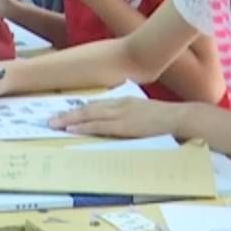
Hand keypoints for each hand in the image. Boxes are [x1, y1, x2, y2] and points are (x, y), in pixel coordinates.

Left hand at [50, 97, 181, 138]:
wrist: (180, 119)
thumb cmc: (167, 120)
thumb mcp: (146, 114)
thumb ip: (133, 117)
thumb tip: (124, 126)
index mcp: (125, 102)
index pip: (97, 105)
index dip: (80, 109)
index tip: (67, 114)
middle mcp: (119, 105)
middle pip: (88, 107)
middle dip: (68, 113)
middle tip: (51, 119)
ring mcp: (121, 114)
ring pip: (89, 115)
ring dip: (70, 119)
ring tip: (54, 124)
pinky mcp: (123, 125)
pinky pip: (98, 125)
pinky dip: (83, 126)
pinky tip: (71, 128)